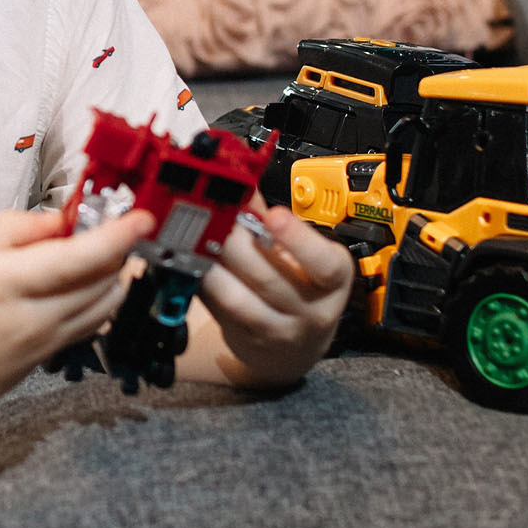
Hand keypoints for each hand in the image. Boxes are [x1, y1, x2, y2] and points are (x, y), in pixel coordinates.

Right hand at [0, 204, 154, 432]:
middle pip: (105, 280)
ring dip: (112, 274)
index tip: (142, 216)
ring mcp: (45, 346)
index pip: (81, 258)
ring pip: (105, 305)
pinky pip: (89, 325)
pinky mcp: (47, 361)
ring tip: (89, 252)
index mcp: (6, 284)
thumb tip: (59, 218)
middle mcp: (34, 319)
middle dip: (118, 247)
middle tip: (106, 222)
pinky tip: (76, 284)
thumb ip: (13, 230)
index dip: (120, 236)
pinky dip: (97, 299)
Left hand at [195, 199, 354, 388]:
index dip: (296, 238)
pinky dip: (202, 287)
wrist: (298, 346)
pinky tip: (195, 268)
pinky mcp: (249, 342)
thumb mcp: (304, 253)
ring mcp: (280, 331)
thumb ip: (273, 220)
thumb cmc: (303, 287)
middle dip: (234, 242)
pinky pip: (218, 312)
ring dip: (211, 266)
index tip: (272, 215)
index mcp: (333, 279)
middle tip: (214, 218)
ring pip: (237, 298)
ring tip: (197, 242)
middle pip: (267, 276)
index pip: (322, 263)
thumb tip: (245, 181)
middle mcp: (312, 310)